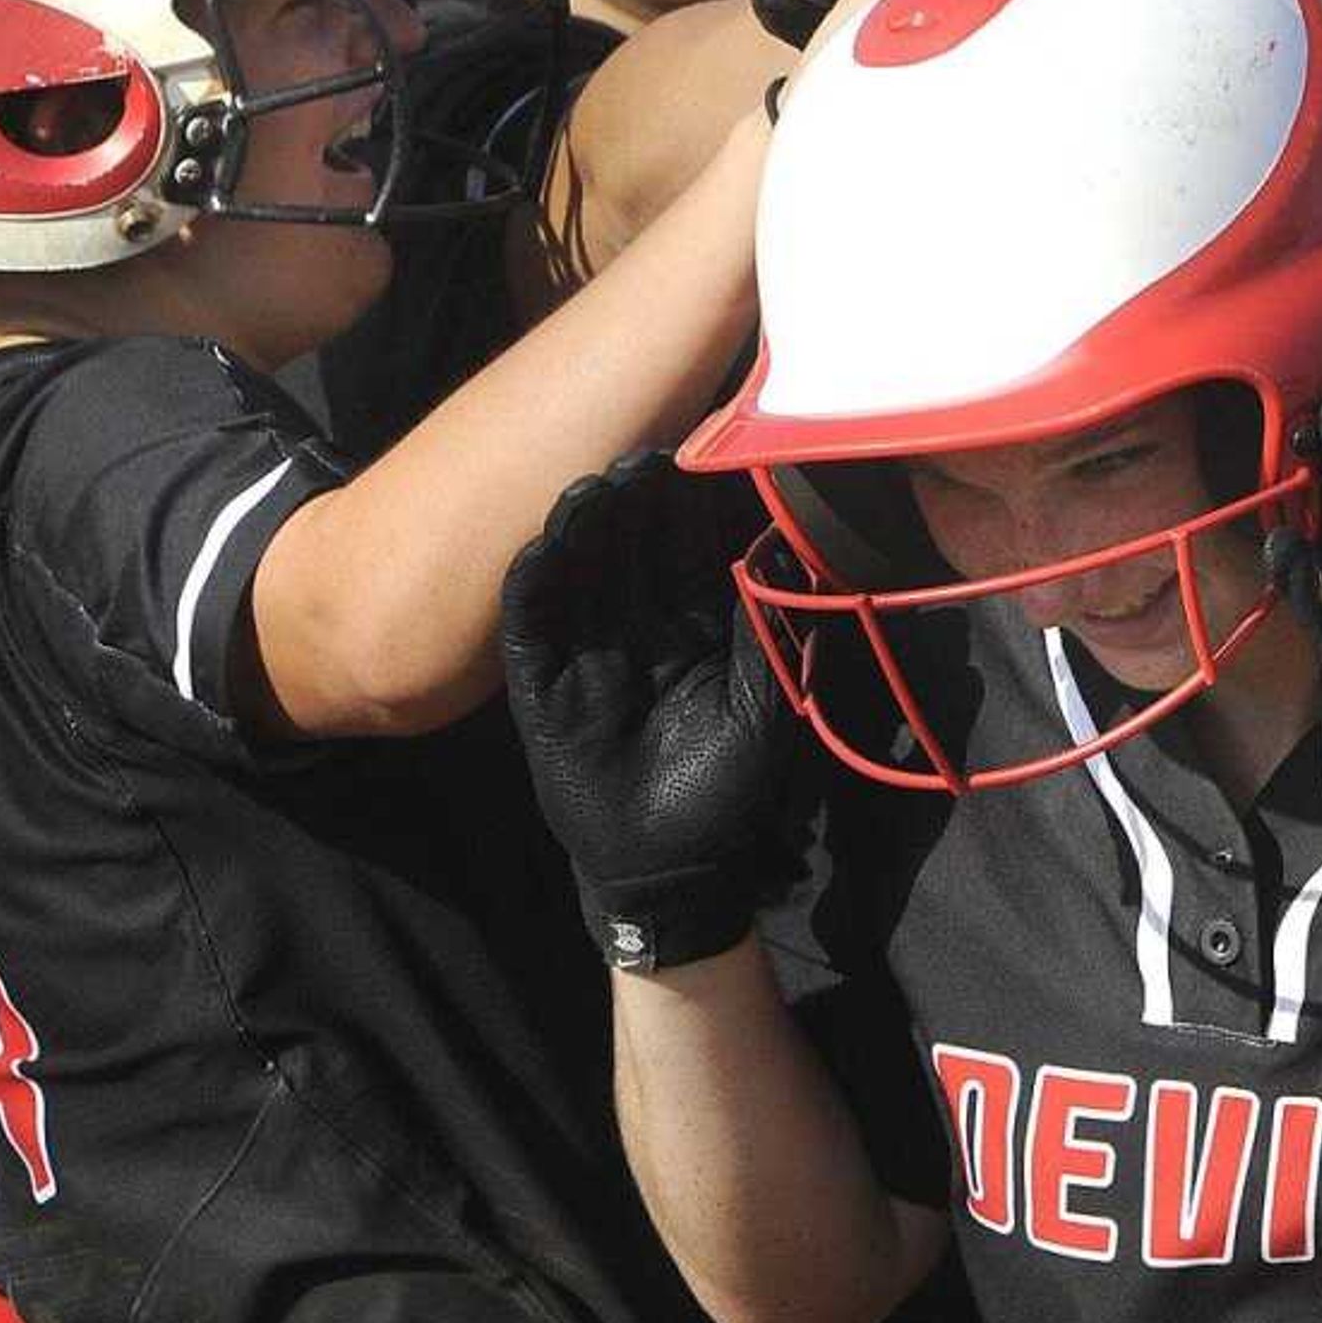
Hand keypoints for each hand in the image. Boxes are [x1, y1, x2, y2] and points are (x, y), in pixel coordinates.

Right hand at [499, 454, 810, 970]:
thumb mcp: (762, 707)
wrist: (673, 864)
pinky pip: (531, 632)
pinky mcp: (540, 688)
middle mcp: (636, 627)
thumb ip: (768, 635)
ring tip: (590, 490)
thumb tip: (790, 554)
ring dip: (582, 533)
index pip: (686, 554)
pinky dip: (532, 593)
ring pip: (580, 579)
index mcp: (691, 626)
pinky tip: (538, 552)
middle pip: (630, 553)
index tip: (697, 461)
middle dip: (635, 506)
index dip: (689, 511)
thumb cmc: (725, 787)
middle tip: (642, 458)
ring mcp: (585, 653)